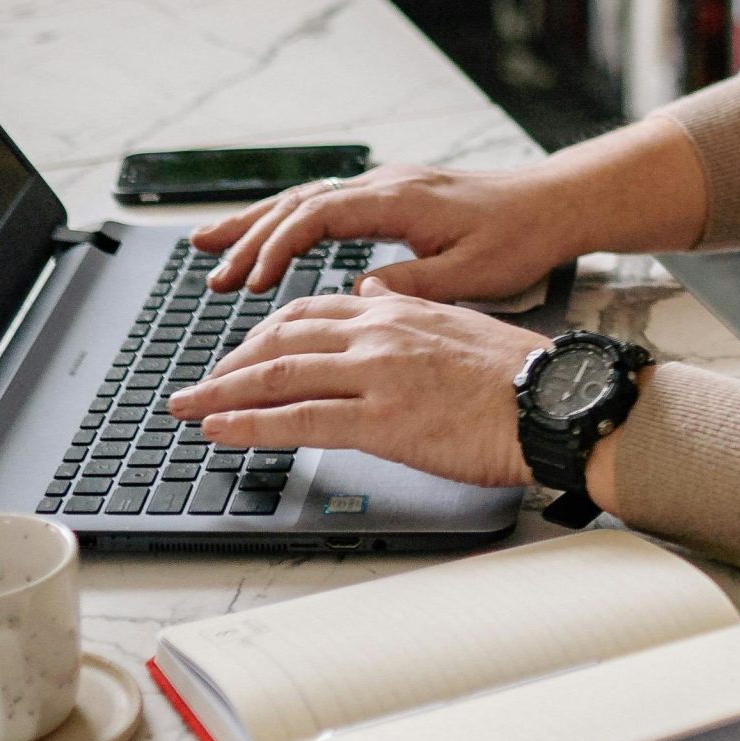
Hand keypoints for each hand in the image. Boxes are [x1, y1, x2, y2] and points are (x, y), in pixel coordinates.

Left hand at [166, 291, 540, 488]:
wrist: (553, 401)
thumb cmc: (517, 376)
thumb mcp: (457, 328)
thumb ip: (410, 322)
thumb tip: (376, 316)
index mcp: (397, 310)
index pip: (310, 312)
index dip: (263, 334)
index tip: (240, 356)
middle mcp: (379, 333)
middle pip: (281, 338)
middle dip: (230, 362)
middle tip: (198, 384)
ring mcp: (377, 375)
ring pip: (278, 375)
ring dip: (221, 392)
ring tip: (186, 408)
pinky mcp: (382, 420)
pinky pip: (298, 420)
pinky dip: (250, 425)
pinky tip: (221, 431)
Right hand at [194, 162, 574, 302]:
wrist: (555, 203)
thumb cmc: (520, 238)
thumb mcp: (472, 274)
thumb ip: (412, 285)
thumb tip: (359, 295)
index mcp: (399, 200)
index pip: (318, 217)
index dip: (277, 248)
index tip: (252, 283)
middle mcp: (386, 185)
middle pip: (299, 203)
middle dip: (248, 235)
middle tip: (210, 271)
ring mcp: (387, 186)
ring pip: (307, 199)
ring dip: (259, 224)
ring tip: (213, 249)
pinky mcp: (394, 196)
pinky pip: (327, 204)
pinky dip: (290, 222)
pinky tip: (271, 240)